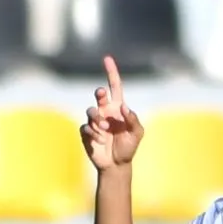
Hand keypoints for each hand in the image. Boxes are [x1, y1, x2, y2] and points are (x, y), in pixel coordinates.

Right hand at [80, 56, 144, 171]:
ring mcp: (95, 121)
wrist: (116, 164)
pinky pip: (85, 127)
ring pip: (91, 110)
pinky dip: (93, 133)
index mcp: (118, 109)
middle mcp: (105, 111)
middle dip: (99, 94)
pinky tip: (100, 140)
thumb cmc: (128, 148)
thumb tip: (124, 107)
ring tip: (105, 129)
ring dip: (97, 118)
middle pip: (99, 95)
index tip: (107, 58)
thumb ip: (133, 120)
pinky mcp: (86, 131)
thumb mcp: (137, 134)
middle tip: (102, 95)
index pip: (114, 86)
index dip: (111, 72)